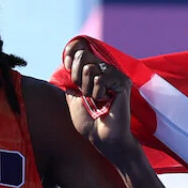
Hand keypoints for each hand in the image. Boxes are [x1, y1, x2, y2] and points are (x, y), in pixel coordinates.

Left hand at [62, 39, 138, 162]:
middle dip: (77, 78)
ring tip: (98, 101)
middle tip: (86, 95)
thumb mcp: (72, 97)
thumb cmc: (90, 122)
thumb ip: (70, 79)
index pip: (79, 49)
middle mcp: (105, 70)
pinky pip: (100, 79)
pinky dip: (98, 93)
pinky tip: (107, 102)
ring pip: (90, 68)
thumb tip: (65, 61)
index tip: (68, 72)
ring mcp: (115, 75)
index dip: (69, 57)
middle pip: (82, 55)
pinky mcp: (122, 82)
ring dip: (88, 90)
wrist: (102, 138)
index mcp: (94, 71)